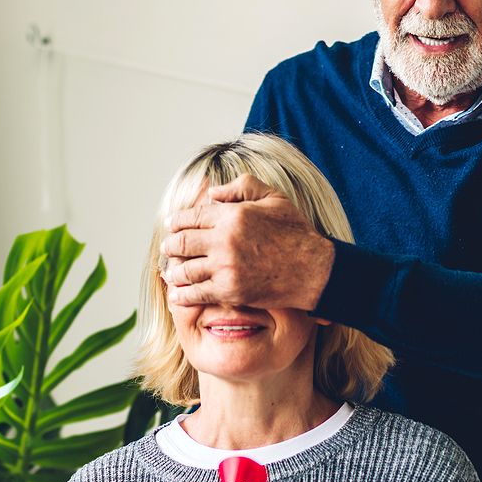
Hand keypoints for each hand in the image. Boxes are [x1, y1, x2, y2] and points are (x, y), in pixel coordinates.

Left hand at [160, 175, 334, 309]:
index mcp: (232, 214)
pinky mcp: (229, 290)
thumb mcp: (273, 198)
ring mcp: (225, 267)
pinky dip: (182, 294)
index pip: (191, 217)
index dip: (177, 222)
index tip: (171, 226)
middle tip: (167, 248)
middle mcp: (224, 239)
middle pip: (182, 242)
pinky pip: (196, 293)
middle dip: (171, 246)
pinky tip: (176, 294)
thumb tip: (212, 193)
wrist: (314, 270)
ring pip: (185, 269)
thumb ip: (242, 187)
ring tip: (171, 272)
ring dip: (173, 271)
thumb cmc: (296, 232)